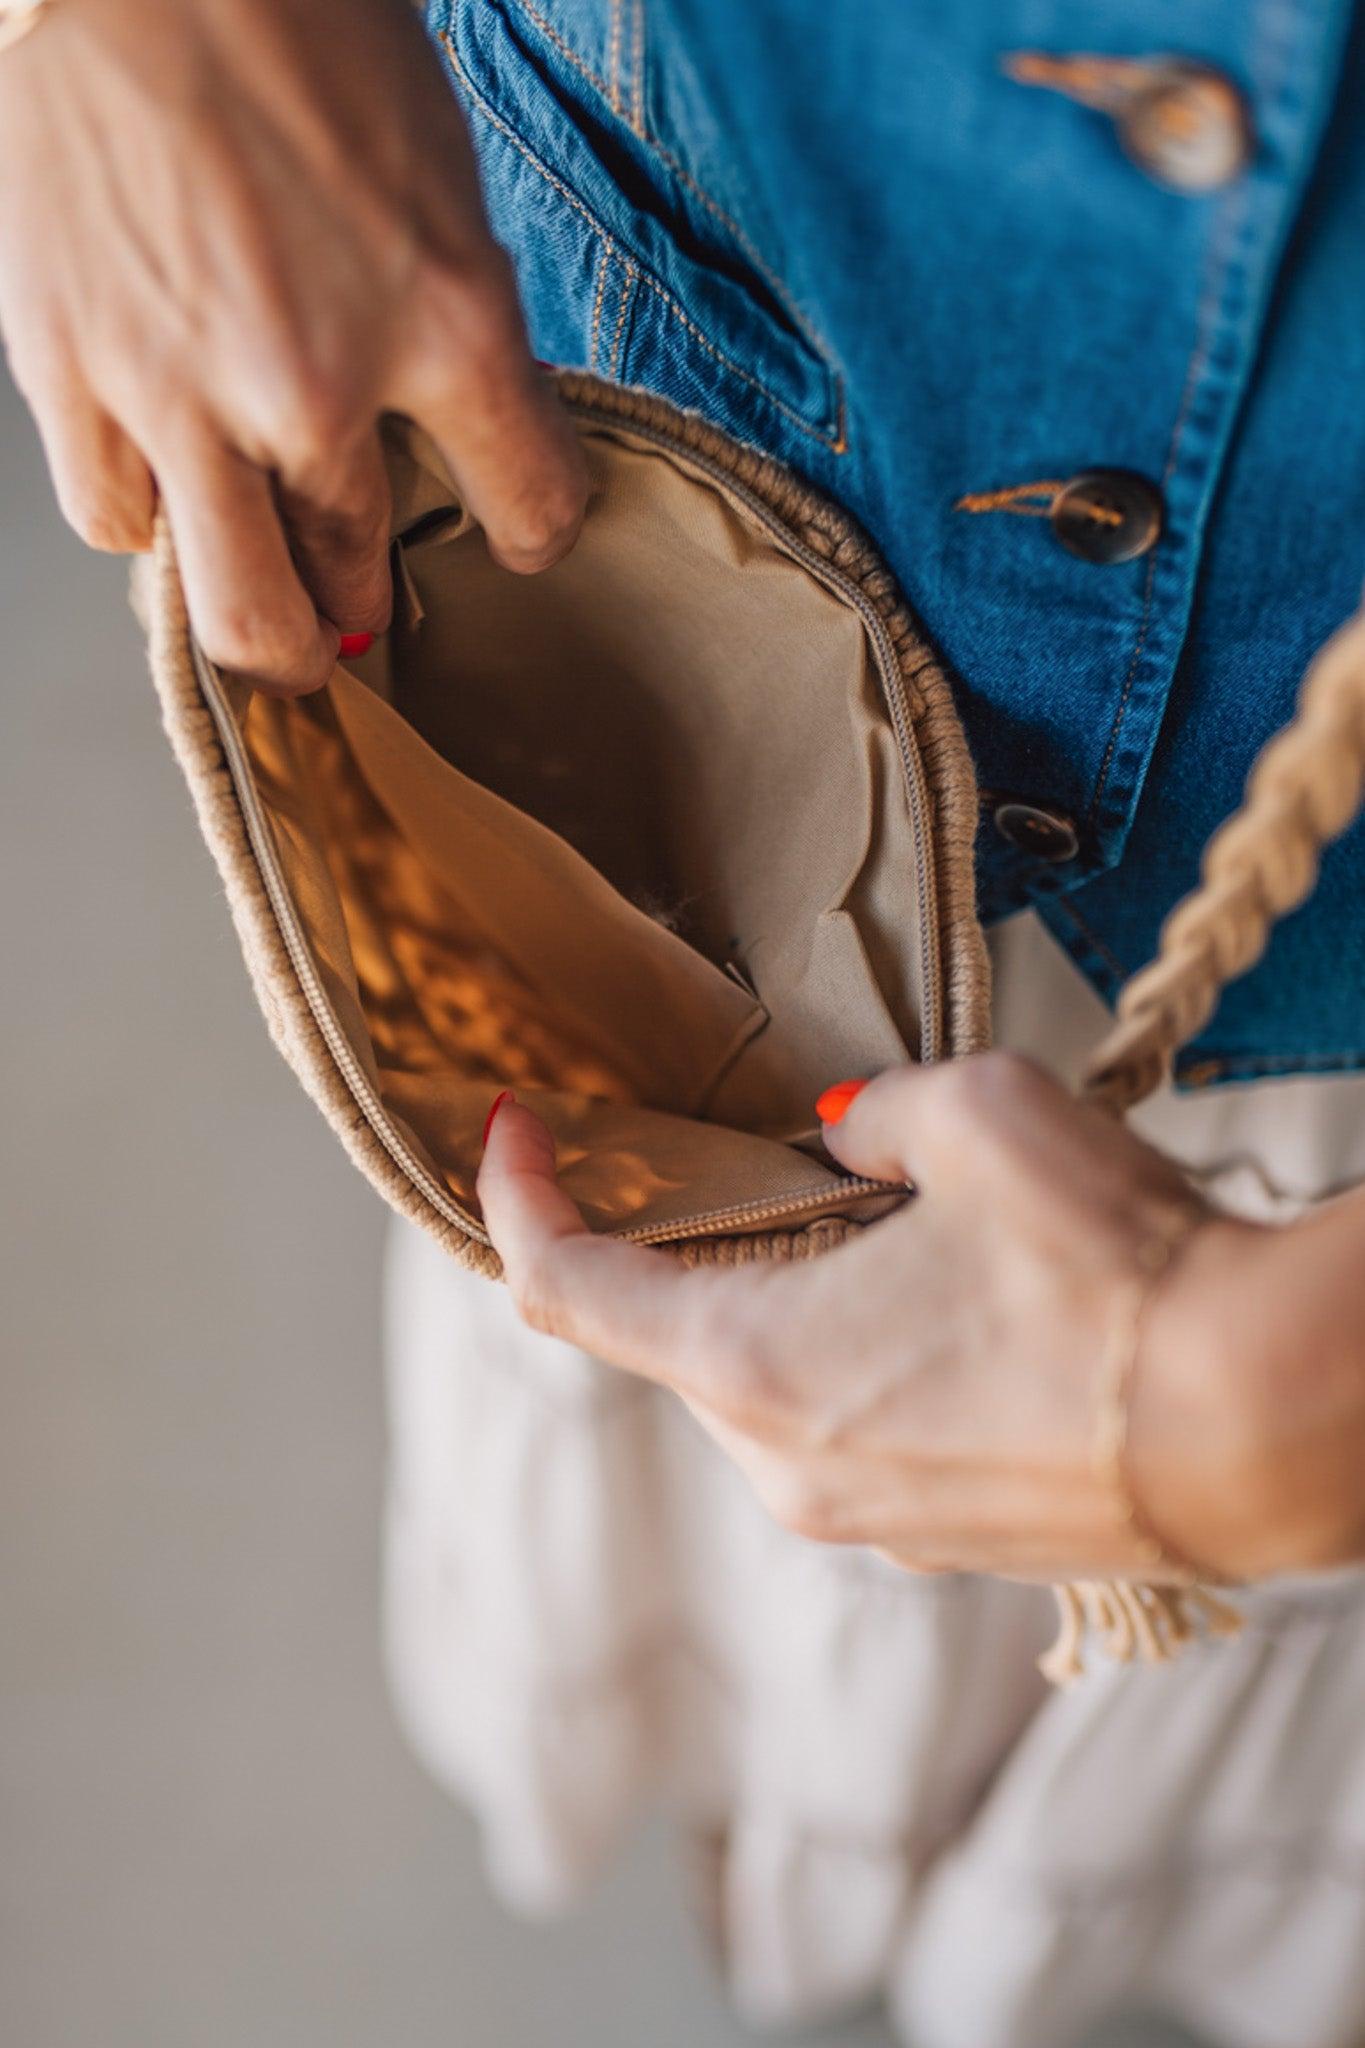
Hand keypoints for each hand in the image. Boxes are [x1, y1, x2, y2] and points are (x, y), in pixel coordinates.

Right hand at [0, 0, 585, 692]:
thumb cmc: (292, 21)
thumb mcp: (431, 170)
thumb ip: (445, 320)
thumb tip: (438, 422)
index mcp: (447, 320)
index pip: (531, 505)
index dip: (534, 530)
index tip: (521, 532)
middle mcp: (315, 386)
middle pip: (356, 586)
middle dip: (367, 608)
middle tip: (361, 605)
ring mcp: (181, 392)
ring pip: (237, 611)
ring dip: (269, 618)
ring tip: (274, 589)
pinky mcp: (69, 370)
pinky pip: (119, 523)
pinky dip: (151, 522)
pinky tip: (170, 480)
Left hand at [478, 1054, 1364, 1584]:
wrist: (1268, 1423)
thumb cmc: (1116, 1272)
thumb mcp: (976, 1116)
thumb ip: (871, 1113)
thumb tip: (845, 1129)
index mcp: (752, 1368)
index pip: (566, 1289)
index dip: (516, 1198)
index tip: (513, 1128)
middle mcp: (787, 1470)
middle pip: (672, 1339)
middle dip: (683, 1241)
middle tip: (742, 1152)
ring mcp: (868, 1524)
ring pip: (770, 1391)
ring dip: (789, 1303)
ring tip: (888, 1228)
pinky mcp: (944, 1546)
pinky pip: (855, 1439)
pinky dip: (861, 1366)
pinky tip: (957, 1309)